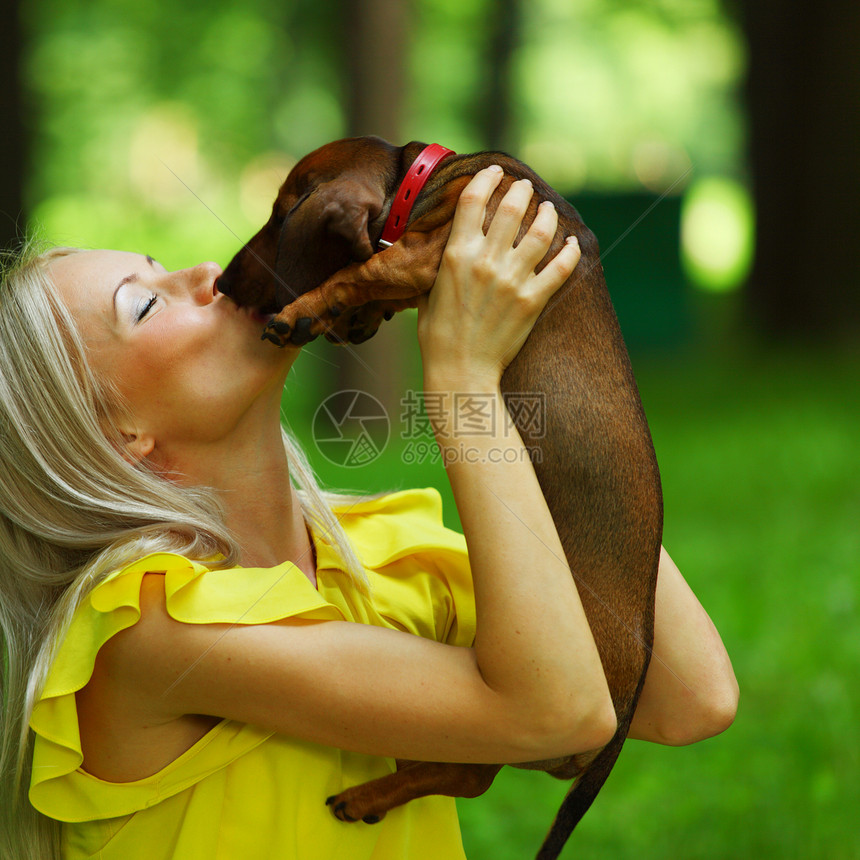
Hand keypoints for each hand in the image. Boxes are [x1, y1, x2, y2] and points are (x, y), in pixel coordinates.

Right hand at [417, 165, 580, 388]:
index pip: (473, 200)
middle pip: (512, 208)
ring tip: (548, 210)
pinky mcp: (533, 300)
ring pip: (541, 231)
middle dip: (521, 191)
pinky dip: (569, 253)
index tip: (495, 173)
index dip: (486, 179)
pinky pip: (561, 268)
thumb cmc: (438, 336)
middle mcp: (486, 262)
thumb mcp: (428, 293)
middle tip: (525, 188)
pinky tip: (571, 245)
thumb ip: (441, 267)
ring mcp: (513, 280)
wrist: (460, 371)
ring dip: (547, 214)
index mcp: (456, 255)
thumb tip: (445, 250)